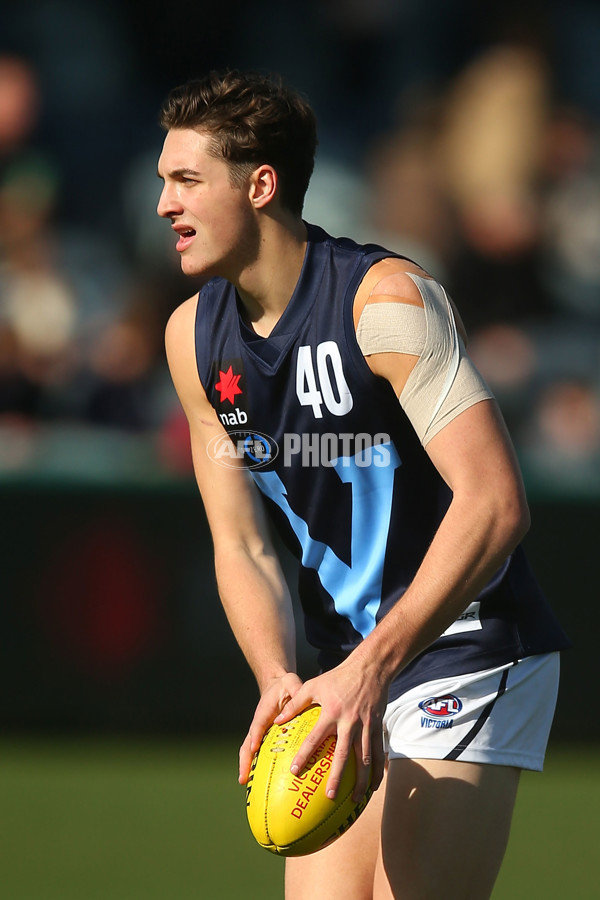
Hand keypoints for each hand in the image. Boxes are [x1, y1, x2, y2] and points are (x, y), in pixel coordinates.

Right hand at [238, 672, 302, 784]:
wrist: (276, 686)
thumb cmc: (285, 686)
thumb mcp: (291, 682)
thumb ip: (296, 688)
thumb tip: (302, 695)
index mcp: (264, 711)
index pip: (258, 724)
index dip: (255, 736)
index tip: (254, 748)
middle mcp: (258, 723)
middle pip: (247, 743)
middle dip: (245, 760)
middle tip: (244, 778)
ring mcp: (259, 732)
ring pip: (249, 750)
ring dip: (247, 766)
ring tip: (247, 783)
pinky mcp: (263, 737)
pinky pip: (258, 752)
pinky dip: (256, 764)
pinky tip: (262, 780)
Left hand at [272, 657, 386, 801]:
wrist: (370, 668)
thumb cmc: (338, 677)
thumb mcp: (313, 686)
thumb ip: (296, 704)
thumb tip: (277, 722)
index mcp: (331, 713)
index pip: (315, 738)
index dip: (304, 755)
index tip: (294, 772)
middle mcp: (349, 722)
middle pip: (342, 755)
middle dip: (336, 777)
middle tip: (328, 796)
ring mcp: (365, 726)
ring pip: (364, 759)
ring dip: (360, 780)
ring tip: (355, 800)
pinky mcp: (378, 727)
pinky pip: (379, 753)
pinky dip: (378, 770)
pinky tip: (374, 786)